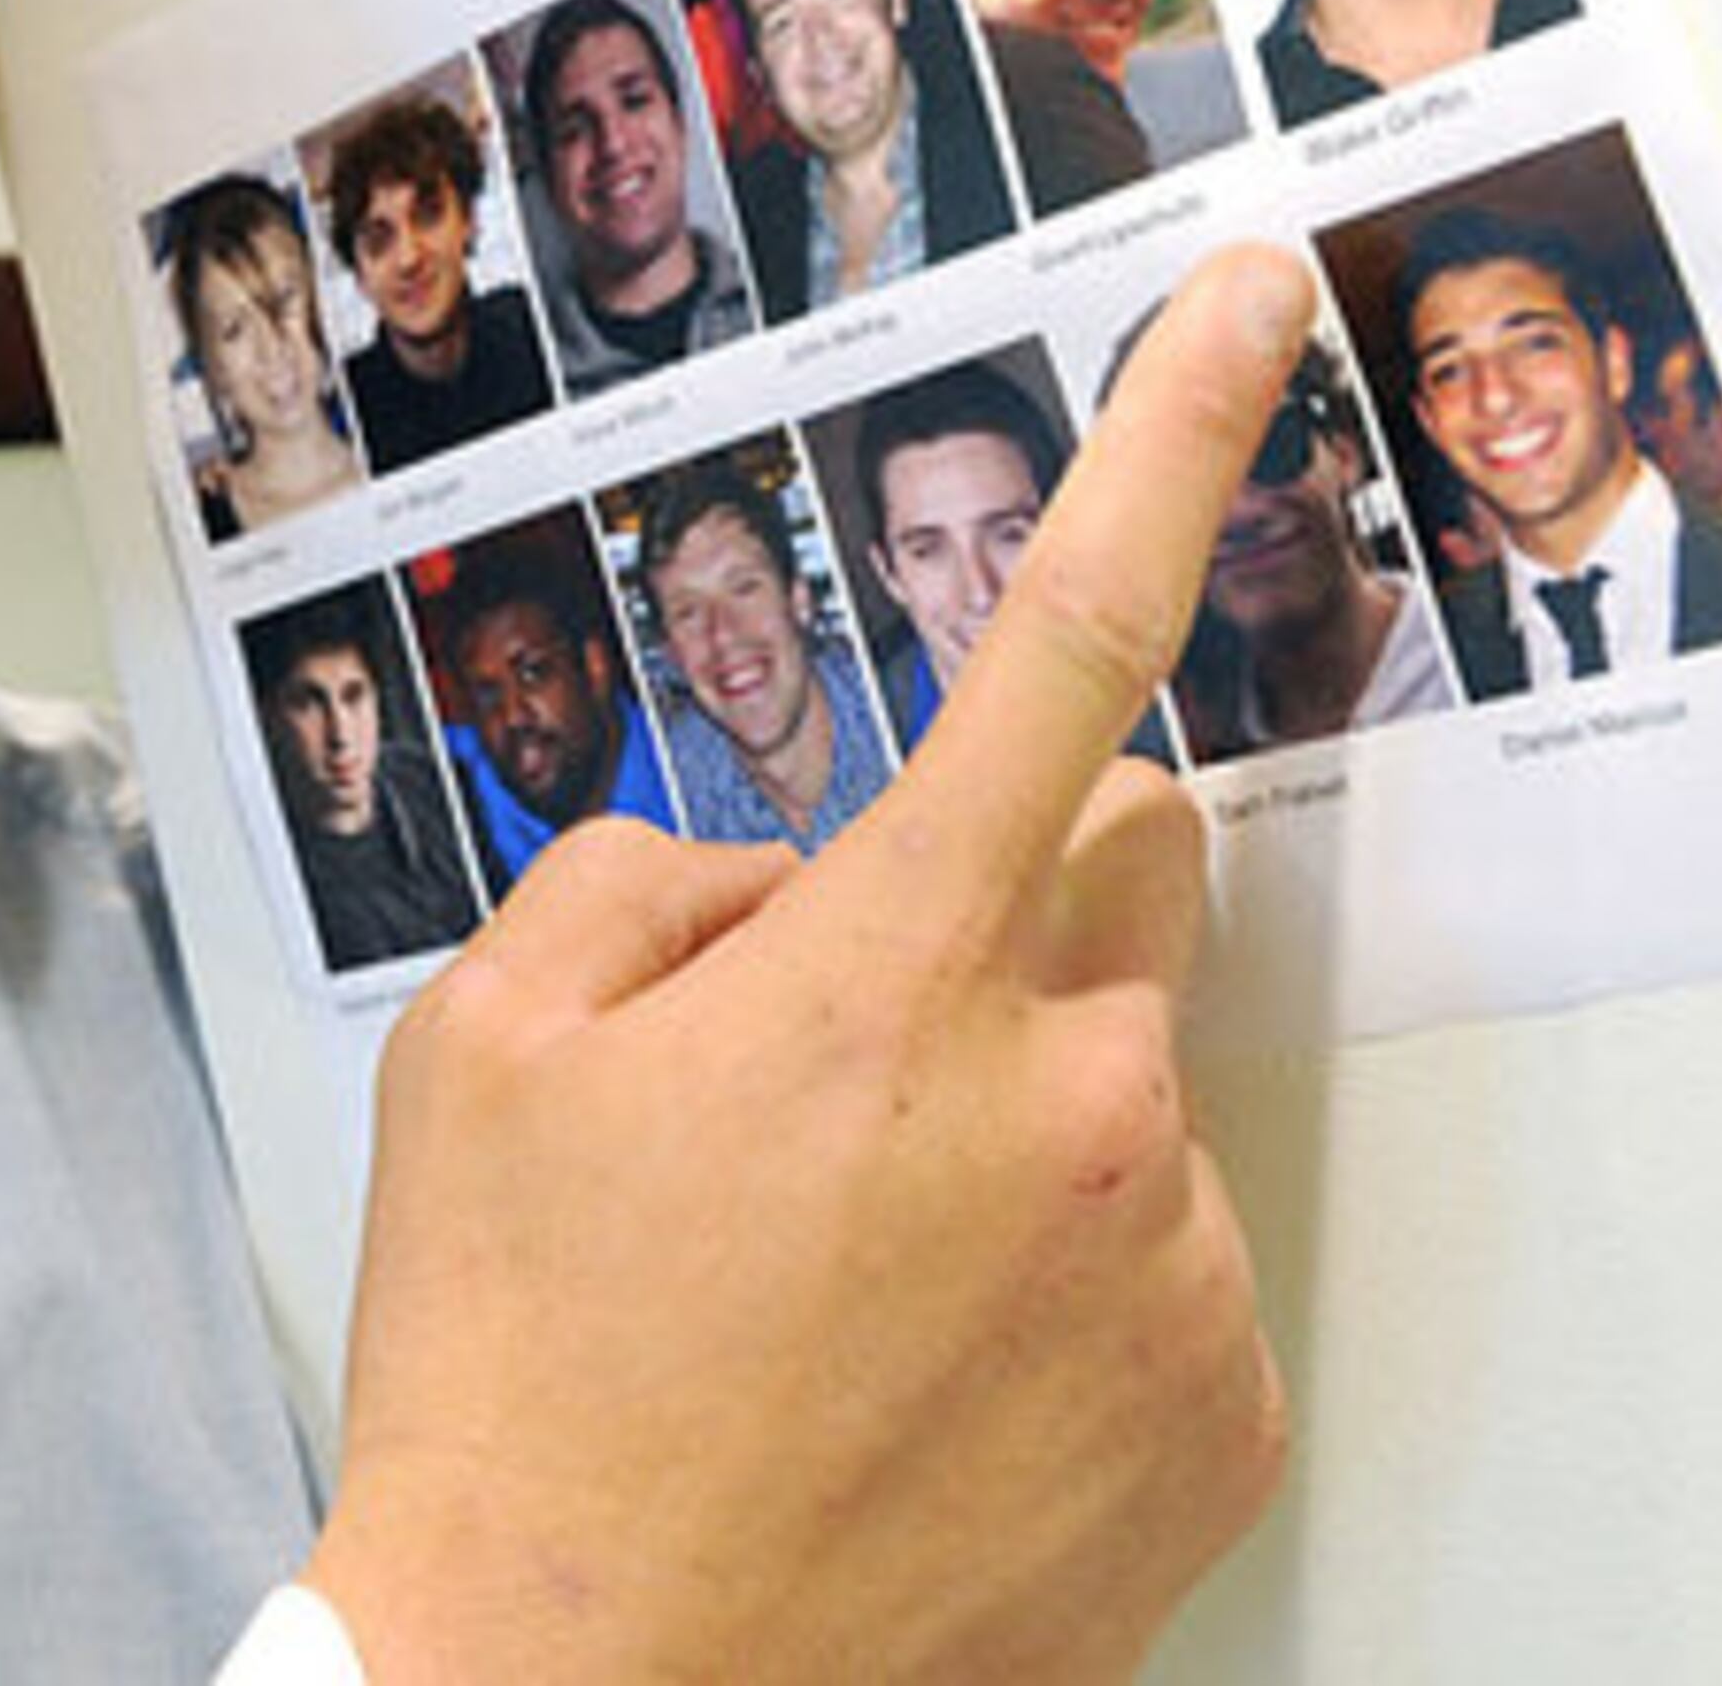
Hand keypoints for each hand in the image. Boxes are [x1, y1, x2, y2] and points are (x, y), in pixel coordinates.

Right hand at [305, 244, 1307, 1683]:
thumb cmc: (511, 1383)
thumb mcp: (478, 1056)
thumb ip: (648, 879)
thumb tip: (787, 873)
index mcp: (888, 978)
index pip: (1062, 643)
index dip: (1167, 444)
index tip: (1243, 302)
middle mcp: (1076, 1104)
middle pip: (1124, 870)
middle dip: (1007, 901)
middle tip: (837, 1054)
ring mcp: (1169, 1273)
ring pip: (1128, 1084)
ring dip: (1014, 1118)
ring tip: (836, 1279)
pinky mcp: (1220, 1419)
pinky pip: (1167, 1256)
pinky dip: (1066, 1274)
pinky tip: (912, 1376)